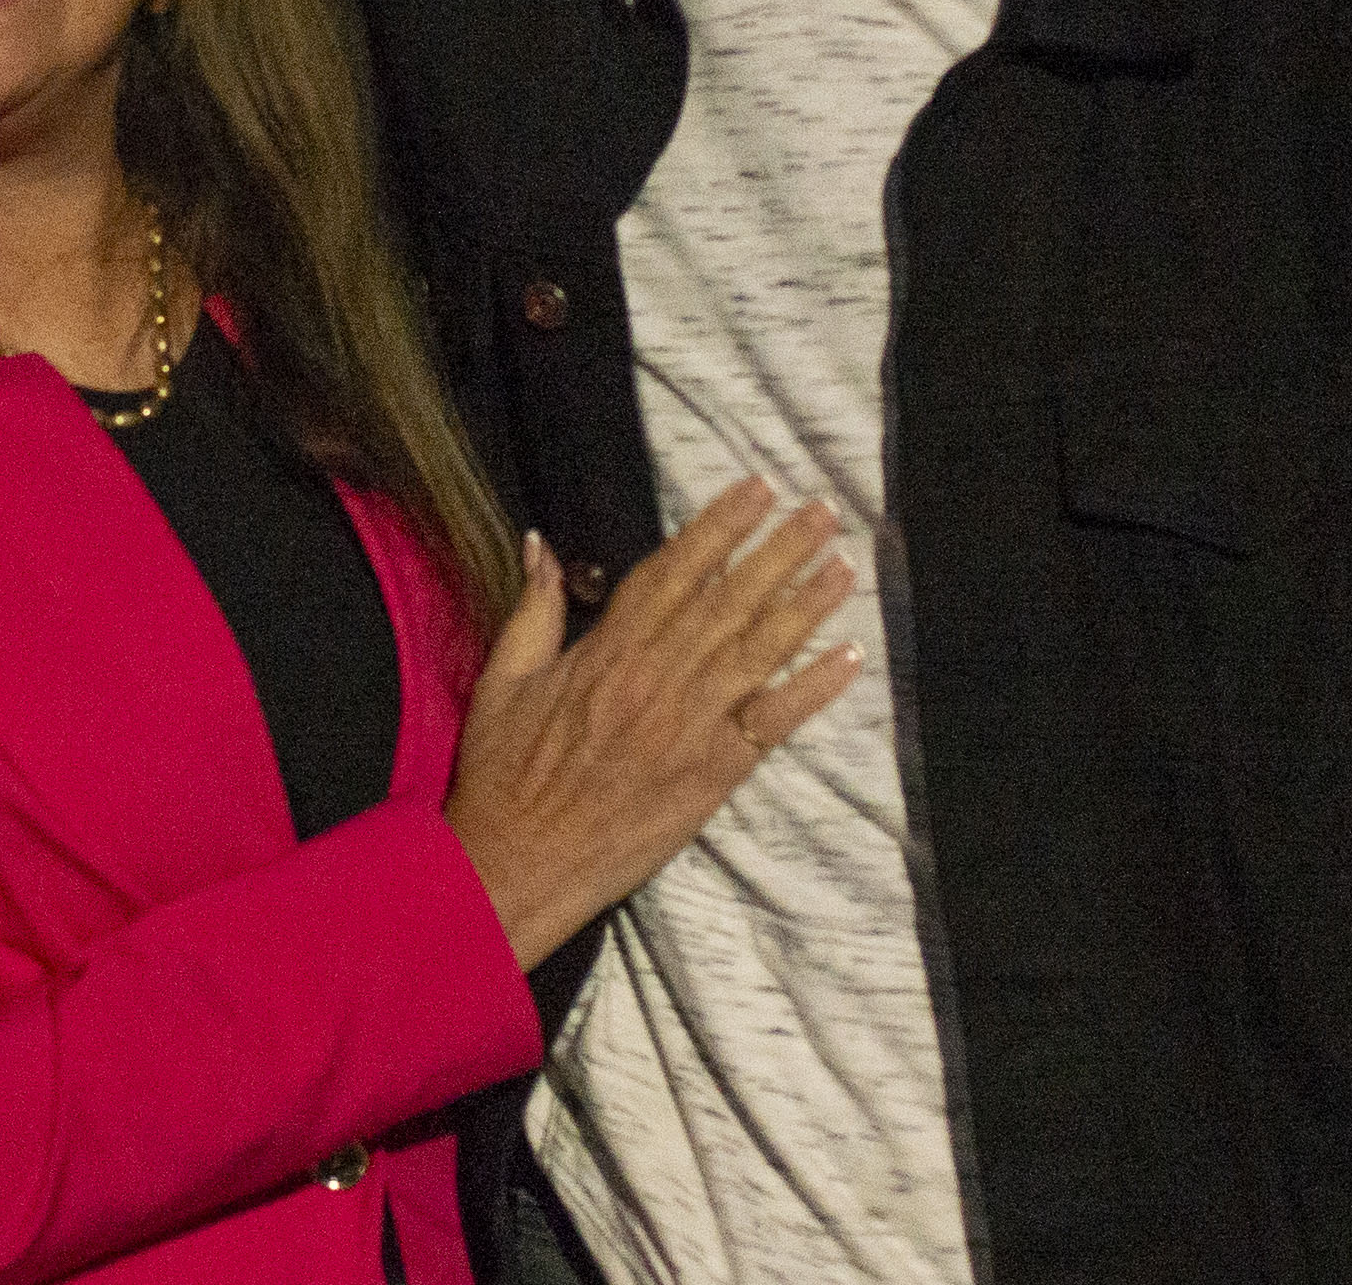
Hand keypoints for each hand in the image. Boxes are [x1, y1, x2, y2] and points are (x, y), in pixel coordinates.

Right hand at [445, 480, 859, 968]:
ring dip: (806, 605)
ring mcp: (690, 727)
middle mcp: (656, 679)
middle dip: (779, 549)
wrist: (518, 864)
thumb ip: (532, 608)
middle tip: (822, 509)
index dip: (719, 526)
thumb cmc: (502, 775)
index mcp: (607, 651)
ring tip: (843, 565)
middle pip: (729, 600)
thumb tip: (541, 542)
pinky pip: (772, 723)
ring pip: (759, 651)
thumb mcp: (503, 680)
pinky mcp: (712, 775)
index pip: (675, 571)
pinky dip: (812, 688)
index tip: (756, 488)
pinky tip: (848, 656)